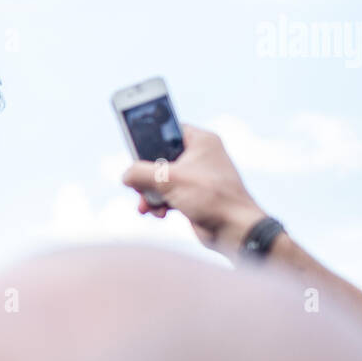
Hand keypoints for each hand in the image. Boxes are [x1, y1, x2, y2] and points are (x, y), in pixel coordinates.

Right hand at [121, 125, 266, 255]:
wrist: (235, 230)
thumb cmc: (212, 198)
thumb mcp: (169, 180)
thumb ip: (141, 173)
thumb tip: (125, 176)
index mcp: (200, 141)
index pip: (167, 129)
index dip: (148, 138)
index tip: (133, 150)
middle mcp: (199, 156)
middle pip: (158, 158)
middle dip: (145, 176)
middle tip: (138, 186)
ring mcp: (196, 177)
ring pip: (160, 179)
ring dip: (150, 194)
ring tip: (147, 206)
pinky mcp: (193, 196)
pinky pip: (167, 194)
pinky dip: (159, 203)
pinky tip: (159, 213)